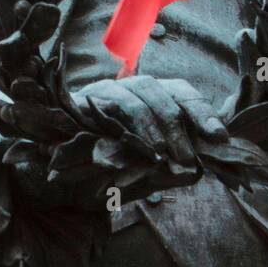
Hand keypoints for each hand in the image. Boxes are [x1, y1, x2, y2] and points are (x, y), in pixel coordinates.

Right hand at [71, 74, 228, 205]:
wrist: (47, 177)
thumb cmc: (97, 173)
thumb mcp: (138, 176)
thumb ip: (165, 173)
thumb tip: (197, 173)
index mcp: (148, 102)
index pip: (181, 95)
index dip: (203, 112)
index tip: (220, 138)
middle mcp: (128, 91)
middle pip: (162, 89)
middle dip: (180, 123)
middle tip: (189, 158)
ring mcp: (104, 92)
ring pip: (137, 93)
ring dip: (155, 125)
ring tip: (163, 155)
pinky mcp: (82, 101)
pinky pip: (108, 106)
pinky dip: (124, 126)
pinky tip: (135, 148)